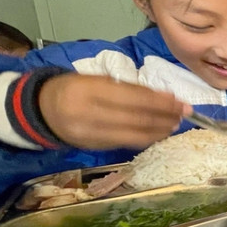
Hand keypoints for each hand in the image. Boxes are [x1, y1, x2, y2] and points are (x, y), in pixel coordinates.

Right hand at [39, 73, 188, 148]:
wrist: (41, 109)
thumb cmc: (74, 88)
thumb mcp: (96, 79)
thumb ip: (126, 88)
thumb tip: (161, 97)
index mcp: (90, 90)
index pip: (134, 98)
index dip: (160, 102)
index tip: (179, 101)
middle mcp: (90, 114)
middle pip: (137, 118)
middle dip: (165, 117)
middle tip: (185, 114)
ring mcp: (91, 134)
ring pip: (133, 135)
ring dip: (159, 131)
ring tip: (175, 125)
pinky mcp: (93, 147)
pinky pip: (124, 144)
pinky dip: (144, 139)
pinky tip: (157, 134)